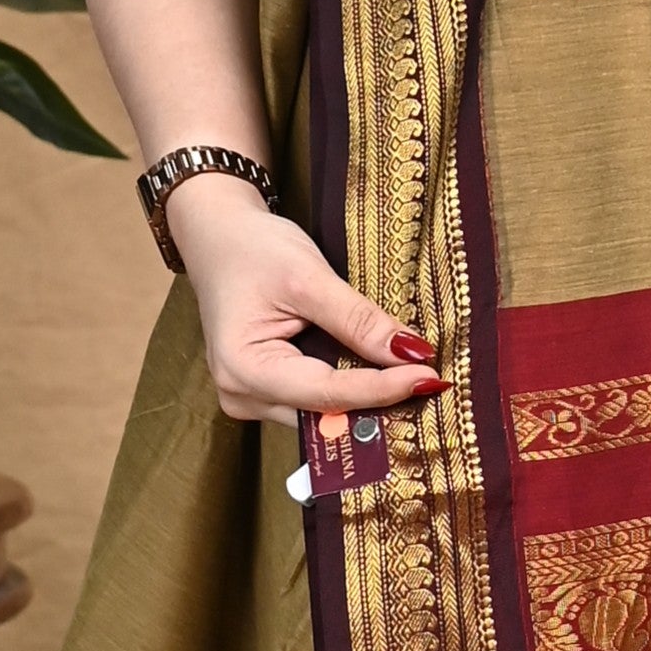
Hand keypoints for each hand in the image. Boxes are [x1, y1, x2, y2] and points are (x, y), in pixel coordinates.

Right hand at [165, 178, 440, 430]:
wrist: (218, 236)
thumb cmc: (253, 248)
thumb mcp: (309, 277)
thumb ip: (358, 320)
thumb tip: (412, 353)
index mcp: (244, 369)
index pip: (327, 392)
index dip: (381, 389)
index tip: (428, 377)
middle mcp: (243, 396)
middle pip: (324, 414)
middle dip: (378, 403)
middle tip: (432, 386)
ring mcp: (252, 399)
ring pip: (323, 414)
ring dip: (367, 400)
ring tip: (413, 381)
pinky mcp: (265, 392)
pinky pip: (315, 402)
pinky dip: (349, 390)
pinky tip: (383, 378)